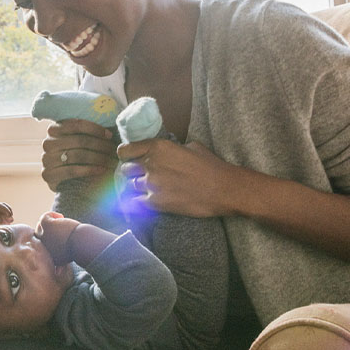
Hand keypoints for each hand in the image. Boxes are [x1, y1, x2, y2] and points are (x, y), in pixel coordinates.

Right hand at [35, 211, 80, 264]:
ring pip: (40, 225)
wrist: (82, 244)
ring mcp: (44, 235)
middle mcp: (43, 245)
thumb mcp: (67, 260)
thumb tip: (58, 273)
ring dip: (50, 222)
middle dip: (48, 230)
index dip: (48, 237)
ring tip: (61, 221)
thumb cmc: (79, 251)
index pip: (42, 244)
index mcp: (47, 254)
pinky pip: (44, 217)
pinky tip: (61, 216)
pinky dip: (52, 214)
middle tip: (59, 227)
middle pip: (39, 234)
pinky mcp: (47, 225)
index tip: (57, 235)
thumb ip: (61, 265)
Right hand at [41, 119, 117, 192]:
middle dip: (100, 145)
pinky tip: (101, 170)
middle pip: (80, 141)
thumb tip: (109, 130)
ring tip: (111, 161)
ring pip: (77, 155)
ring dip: (98, 158)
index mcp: (54, 129)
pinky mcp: (48, 174)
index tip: (110, 135)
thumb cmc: (75, 156)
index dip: (95, 129)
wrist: (63, 180)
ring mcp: (46, 159)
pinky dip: (89, 170)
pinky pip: (72, 171)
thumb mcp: (77, 141)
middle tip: (114, 151)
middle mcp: (48, 143)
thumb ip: (86, 133)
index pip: (76, 125)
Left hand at [117, 139, 242, 217]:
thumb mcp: (190, 146)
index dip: (126, 155)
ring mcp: (151, 184)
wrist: (224, 189)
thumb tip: (163, 153)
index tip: (130, 159)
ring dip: (136, 187)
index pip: (125, 150)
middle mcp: (151, 163)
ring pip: (130, 186)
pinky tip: (145, 202)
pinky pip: (134, 203)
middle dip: (132, 172)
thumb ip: (170, 149)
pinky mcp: (155, 202)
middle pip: (126, 169)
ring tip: (148, 189)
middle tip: (141, 176)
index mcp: (158, 147)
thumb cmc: (211, 165)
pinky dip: (137, 203)